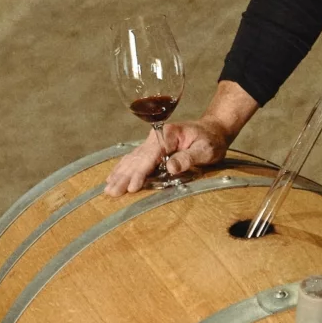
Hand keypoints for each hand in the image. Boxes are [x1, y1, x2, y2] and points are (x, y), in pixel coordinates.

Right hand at [104, 119, 230, 196]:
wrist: (213, 130)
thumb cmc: (211, 139)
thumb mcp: (205, 150)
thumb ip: (187, 158)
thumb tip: (170, 168)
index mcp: (167, 134)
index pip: (149, 157)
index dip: (140, 173)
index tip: (132, 187)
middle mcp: (155, 137)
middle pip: (136, 159)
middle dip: (124, 177)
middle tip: (112, 192)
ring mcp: (152, 142)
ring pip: (132, 159)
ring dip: (120, 174)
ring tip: (108, 188)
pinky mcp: (152, 149)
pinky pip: (134, 159)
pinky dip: (123, 168)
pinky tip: (113, 176)